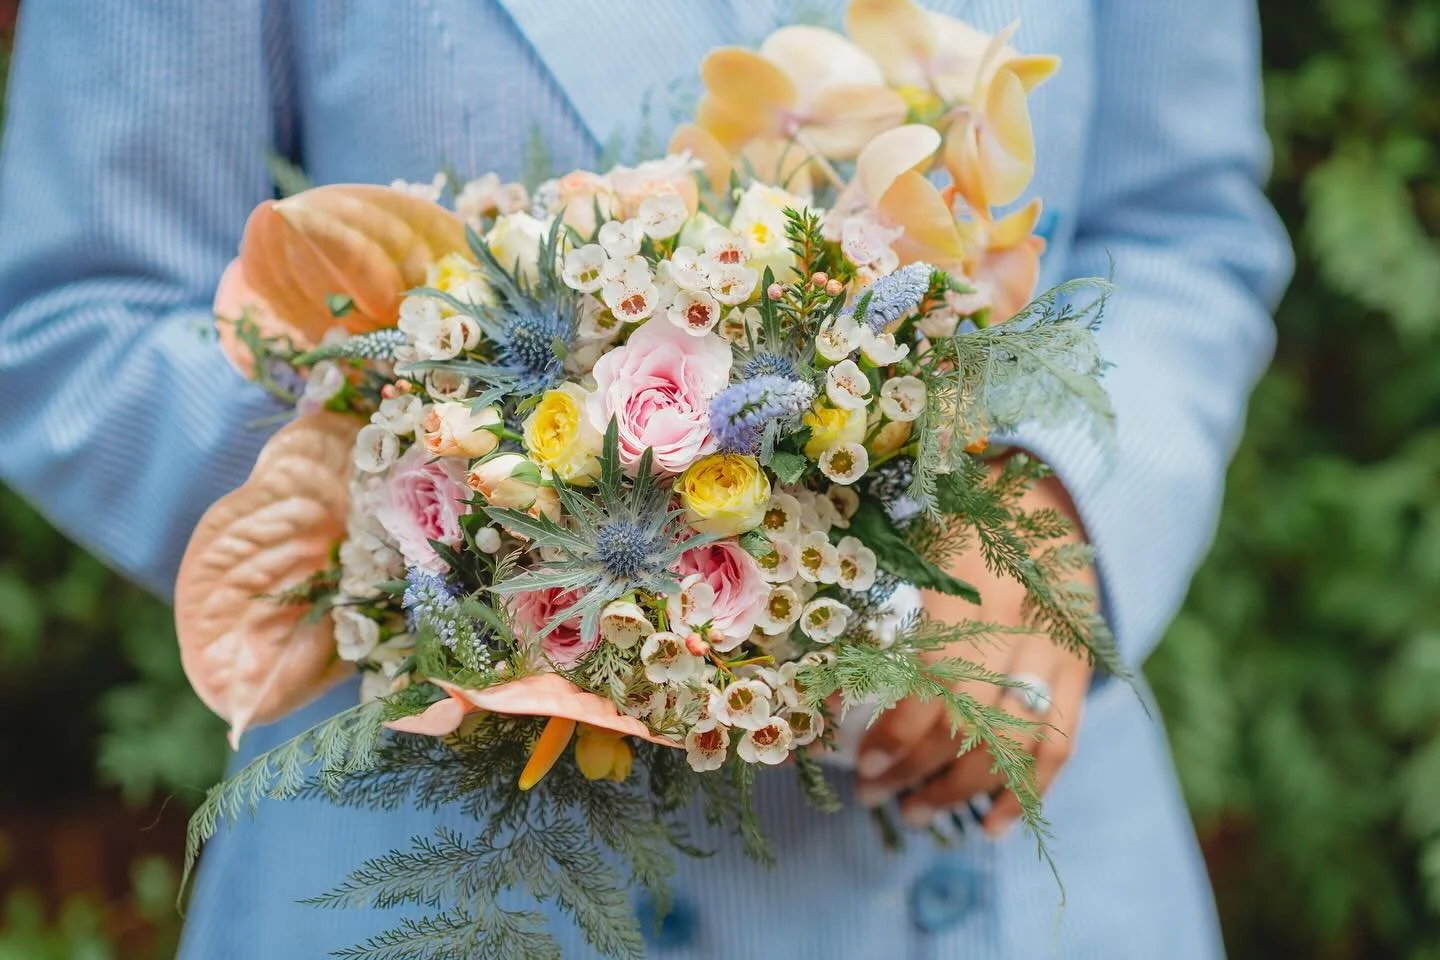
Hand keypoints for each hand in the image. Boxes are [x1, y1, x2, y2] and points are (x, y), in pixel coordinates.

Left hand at [854, 474, 1095, 837]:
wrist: (1050, 499)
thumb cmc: (962, 526)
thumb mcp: (917, 551)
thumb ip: (881, 616)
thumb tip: (831, 694)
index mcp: (971, 588)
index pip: (934, 682)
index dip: (896, 733)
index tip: (862, 764)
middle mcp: (1022, 624)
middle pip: (971, 720)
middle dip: (918, 769)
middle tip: (876, 795)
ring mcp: (1060, 651)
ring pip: (1015, 742)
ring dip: (963, 789)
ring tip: (918, 813)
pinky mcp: (1081, 670)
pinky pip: (1060, 745)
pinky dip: (1026, 791)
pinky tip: (990, 825)